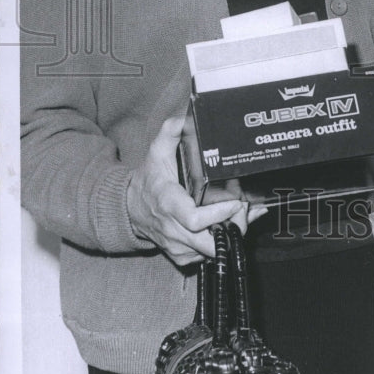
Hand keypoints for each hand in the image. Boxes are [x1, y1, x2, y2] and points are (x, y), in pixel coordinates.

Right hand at [126, 114, 254, 265]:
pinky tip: (234, 223)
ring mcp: (178, 246)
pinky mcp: (183, 257)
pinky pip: (208, 256)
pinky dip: (224, 242)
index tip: (236, 201)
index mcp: (168, 204)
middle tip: (244, 207)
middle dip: (234, 227)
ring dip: (232, 234)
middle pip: (210, 242)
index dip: (220, 214)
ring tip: (241, 213)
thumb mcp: (156, 151)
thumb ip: (171, 131)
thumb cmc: (147, 180)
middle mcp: (173, 230)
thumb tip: (184, 117)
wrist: (128, 210)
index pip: (195, 220)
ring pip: (211, 252)